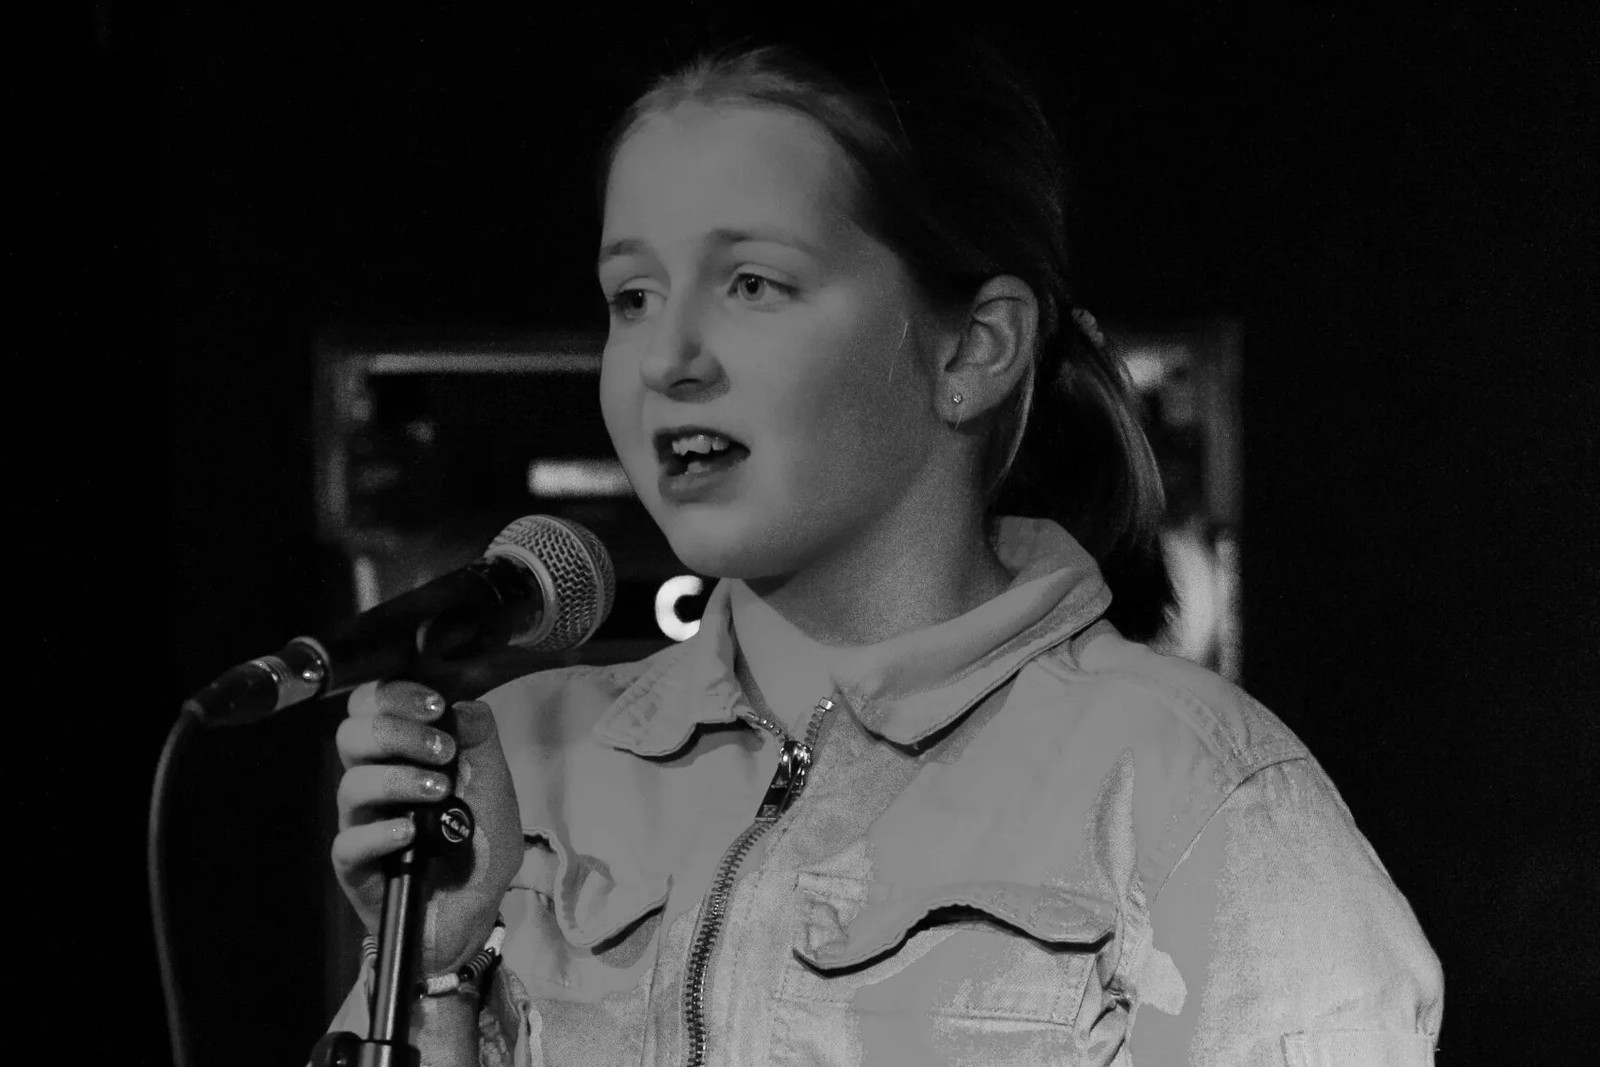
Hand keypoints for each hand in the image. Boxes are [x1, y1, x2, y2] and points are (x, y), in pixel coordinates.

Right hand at [331, 680, 522, 974]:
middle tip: (442, 752)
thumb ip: (480, 740)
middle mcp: (374, 783)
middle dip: (398, 732)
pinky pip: (350, 843)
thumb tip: (461, 707)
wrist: (477, 909)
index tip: (434, 706)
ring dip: (398, 779)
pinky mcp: (357, 868)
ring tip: (439, 792)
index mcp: (399, 754)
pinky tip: (411, 833)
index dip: (394, 696)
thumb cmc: (479, 843)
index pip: (371, 706)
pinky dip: (381, 833)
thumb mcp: (494, 784)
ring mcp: (362, 824)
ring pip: (351, 785)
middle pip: (351, 735)